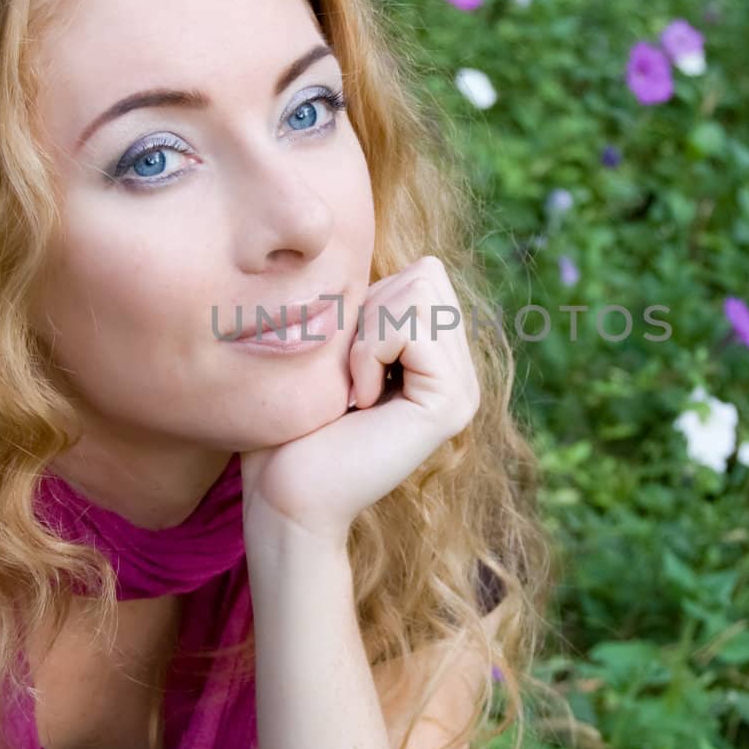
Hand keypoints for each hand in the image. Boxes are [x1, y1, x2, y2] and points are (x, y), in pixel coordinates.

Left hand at [240, 255, 481, 551]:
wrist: (284, 496)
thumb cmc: (292, 425)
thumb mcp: (333, 347)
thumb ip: (370, 308)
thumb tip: (384, 252)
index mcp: (441, 360)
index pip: (425, 272)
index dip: (371, 299)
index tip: (344, 361)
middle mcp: (463, 374)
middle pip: (428, 274)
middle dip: (370, 311)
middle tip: (347, 375)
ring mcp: (464, 391)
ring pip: (422, 292)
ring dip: (366, 333)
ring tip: (352, 389)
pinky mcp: (450, 405)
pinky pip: (411, 328)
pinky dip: (369, 352)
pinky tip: (358, 402)